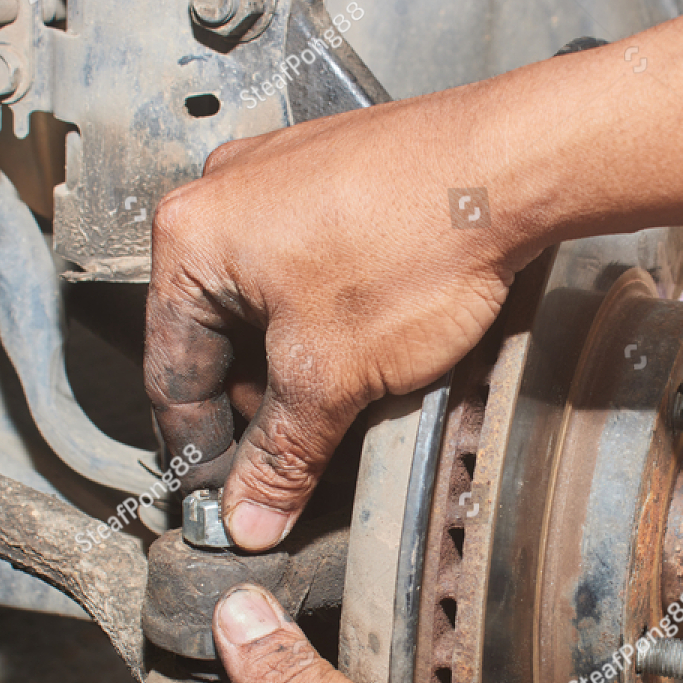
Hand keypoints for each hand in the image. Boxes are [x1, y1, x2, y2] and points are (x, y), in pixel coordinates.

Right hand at [144, 87, 533, 550]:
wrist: (510, 167)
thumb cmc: (419, 238)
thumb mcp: (333, 375)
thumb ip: (283, 455)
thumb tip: (250, 515)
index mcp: (191, 239)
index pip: (171, 373)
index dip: (201, 450)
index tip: (226, 497)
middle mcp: (224, 199)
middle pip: (218, 341)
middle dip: (258, 407)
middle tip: (291, 463)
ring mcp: (279, 183)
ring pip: (266, 310)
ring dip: (296, 368)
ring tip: (342, 404)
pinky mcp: (333, 182)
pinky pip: (307, 272)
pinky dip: (326, 323)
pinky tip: (368, 352)